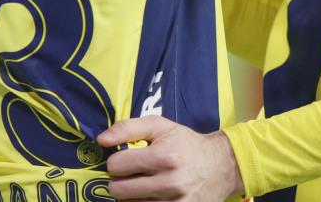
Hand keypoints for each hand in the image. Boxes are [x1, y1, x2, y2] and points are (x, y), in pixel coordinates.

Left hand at [98, 116, 243, 200]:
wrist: (220, 166)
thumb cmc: (184, 143)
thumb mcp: (159, 126)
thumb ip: (127, 128)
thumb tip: (100, 140)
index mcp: (163, 156)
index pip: (117, 165)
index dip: (116, 161)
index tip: (123, 160)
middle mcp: (170, 181)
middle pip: (119, 190)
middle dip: (118, 181)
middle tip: (128, 176)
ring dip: (129, 197)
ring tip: (140, 186)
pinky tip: (147, 198)